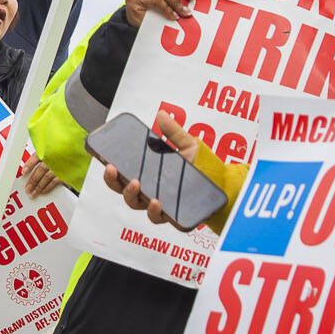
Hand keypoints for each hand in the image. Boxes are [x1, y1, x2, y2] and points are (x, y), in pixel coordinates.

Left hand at [21, 154, 62, 196]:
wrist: (85, 155)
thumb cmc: (64, 153)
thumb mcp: (54, 150)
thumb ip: (44, 155)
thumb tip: (31, 164)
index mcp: (50, 150)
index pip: (37, 157)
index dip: (29, 165)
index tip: (23, 172)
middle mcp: (54, 158)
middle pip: (40, 170)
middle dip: (33, 180)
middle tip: (27, 188)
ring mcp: (60, 166)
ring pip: (46, 177)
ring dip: (38, 186)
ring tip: (33, 193)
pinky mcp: (66, 174)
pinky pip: (55, 182)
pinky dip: (48, 187)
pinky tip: (43, 191)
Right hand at [105, 111, 201, 228]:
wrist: (228, 186)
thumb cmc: (207, 167)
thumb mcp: (190, 145)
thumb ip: (174, 133)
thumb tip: (160, 115)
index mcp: (150, 175)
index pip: (124, 175)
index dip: (111, 171)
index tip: (106, 160)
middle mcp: (151, 192)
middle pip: (124, 191)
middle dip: (115, 182)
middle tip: (114, 169)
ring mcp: (162, 206)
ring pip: (138, 206)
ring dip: (132, 195)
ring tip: (137, 183)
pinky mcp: (174, 217)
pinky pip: (160, 218)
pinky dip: (155, 212)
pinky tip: (157, 202)